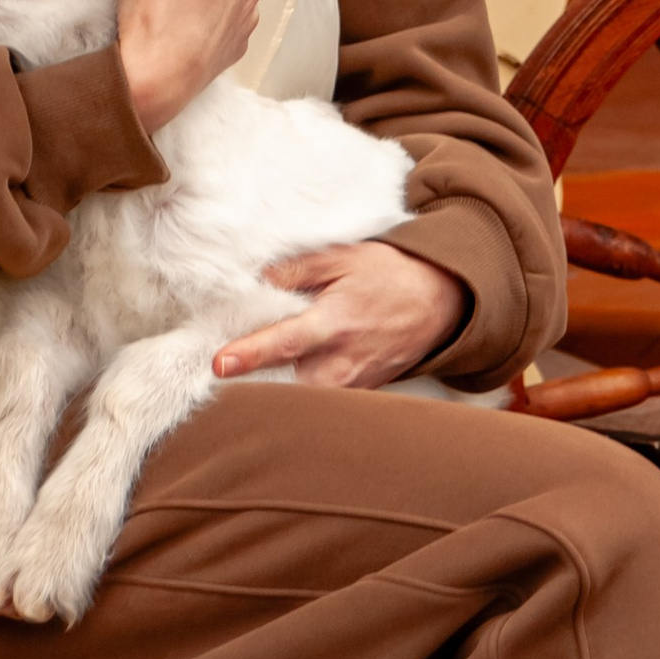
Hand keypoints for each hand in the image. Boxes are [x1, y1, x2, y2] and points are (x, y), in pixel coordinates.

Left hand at [212, 241, 467, 390]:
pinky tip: (289, 376)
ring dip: (276, 391)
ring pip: (302, 399)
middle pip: (286, 386)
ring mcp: (354, 384)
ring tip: (251, 378)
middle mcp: (343, 362)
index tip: (219, 365)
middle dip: (255, 385)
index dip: (250, 354)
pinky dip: (301, 392)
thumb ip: (297, 270)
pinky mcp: (359, 394)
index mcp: (335, 322)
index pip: (285, 343)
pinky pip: (322, 400)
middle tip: (226, 373)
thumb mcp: (343, 258)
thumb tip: (256, 283)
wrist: (440, 301)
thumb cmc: (389, 274)